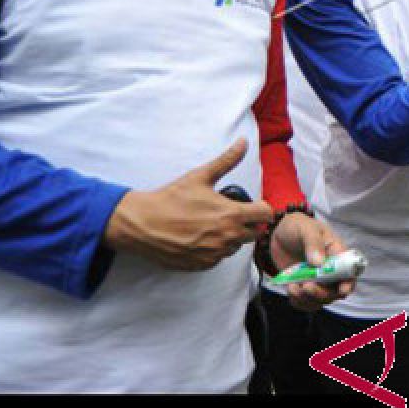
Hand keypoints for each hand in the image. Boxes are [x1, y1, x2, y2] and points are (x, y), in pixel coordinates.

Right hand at [103, 139, 272, 270]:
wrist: (143, 223)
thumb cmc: (171, 198)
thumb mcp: (201, 176)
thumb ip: (227, 160)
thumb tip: (244, 142)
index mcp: (231, 215)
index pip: (265, 215)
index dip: (260, 208)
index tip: (250, 205)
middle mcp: (227, 238)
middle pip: (253, 233)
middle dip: (246, 223)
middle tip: (228, 213)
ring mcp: (215, 254)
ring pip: (235, 246)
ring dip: (230, 237)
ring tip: (212, 224)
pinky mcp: (202, 265)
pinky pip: (218, 258)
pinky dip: (214, 249)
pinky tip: (200, 237)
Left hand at [269, 211, 355, 310]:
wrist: (278, 233)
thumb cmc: (298, 227)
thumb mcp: (306, 229)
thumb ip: (313, 243)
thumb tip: (320, 263)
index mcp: (337, 255)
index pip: (349, 273)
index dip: (348, 283)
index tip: (341, 289)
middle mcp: (330, 271)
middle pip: (334, 292)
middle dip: (321, 293)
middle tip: (306, 286)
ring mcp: (317, 281)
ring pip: (320, 300)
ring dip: (307, 299)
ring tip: (292, 287)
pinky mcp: (304, 287)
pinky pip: (305, 303)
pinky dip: (298, 301)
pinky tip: (290, 289)